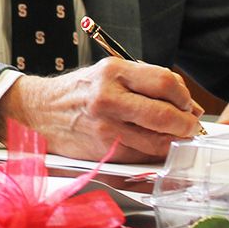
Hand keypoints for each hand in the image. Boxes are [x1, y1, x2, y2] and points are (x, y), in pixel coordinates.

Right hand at [0, 57, 204, 161]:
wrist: (39, 113)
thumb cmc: (78, 93)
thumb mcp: (108, 74)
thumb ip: (146, 83)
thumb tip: (187, 104)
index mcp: (113, 72)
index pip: (164, 82)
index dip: (183, 96)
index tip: (186, 103)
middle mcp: (109, 97)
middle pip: (165, 113)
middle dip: (185, 123)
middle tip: (189, 125)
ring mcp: (106, 127)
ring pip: (158, 140)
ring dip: (174, 141)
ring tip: (174, 136)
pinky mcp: (105, 150)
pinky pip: (143, 155)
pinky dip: (155, 152)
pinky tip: (153, 145)